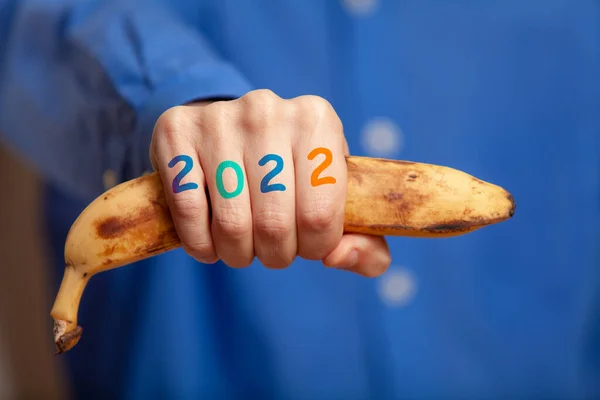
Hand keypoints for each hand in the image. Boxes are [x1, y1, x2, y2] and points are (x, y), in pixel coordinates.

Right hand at [149, 89, 390, 276]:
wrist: (230, 130)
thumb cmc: (291, 173)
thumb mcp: (334, 196)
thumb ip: (363, 240)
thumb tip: (339, 257)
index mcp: (318, 120)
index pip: (321, 216)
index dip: (314, 248)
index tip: (306, 246)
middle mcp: (270, 110)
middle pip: (275, 224)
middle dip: (275, 255)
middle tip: (271, 251)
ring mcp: (220, 117)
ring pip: (231, 224)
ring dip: (236, 254)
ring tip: (241, 249)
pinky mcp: (176, 130)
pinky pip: (189, 210)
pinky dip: (200, 244)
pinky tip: (208, 244)